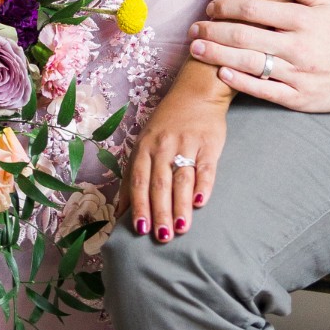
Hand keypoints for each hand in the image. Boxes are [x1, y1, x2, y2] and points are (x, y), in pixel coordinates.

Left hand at [118, 64, 230, 243]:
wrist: (197, 92)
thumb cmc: (167, 123)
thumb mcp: (145, 143)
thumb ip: (135, 175)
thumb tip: (121, 212)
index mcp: (145, 147)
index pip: (139, 180)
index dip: (139, 205)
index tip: (139, 230)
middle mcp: (164, 146)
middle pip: (160, 184)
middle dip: (160, 212)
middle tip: (162, 237)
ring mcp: (187, 144)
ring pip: (182, 179)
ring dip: (180, 206)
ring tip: (181, 229)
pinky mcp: (209, 143)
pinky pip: (206, 168)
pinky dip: (203, 186)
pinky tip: (201, 203)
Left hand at [188, 0, 329, 110]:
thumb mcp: (326, 2)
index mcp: (302, 20)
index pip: (255, 10)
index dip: (228, 7)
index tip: (211, 7)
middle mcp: (297, 46)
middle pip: (245, 37)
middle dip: (214, 32)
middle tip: (193, 30)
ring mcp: (297, 74)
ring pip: (250, 63)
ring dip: (218, 56)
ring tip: (197, 50)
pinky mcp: (298, 98)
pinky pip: (264, 90)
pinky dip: (241, 82)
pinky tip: (222, 74)